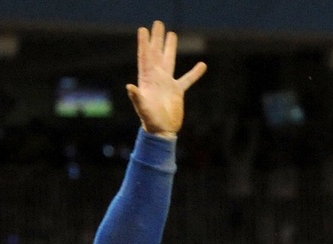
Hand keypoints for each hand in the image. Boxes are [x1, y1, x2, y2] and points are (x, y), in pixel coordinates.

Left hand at [126, 21, 206, 137]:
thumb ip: (137, 97)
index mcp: (147, 79)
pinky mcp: (177, 91)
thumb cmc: (150, 121)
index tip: (144, 29)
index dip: (144, 43)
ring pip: (169, 61)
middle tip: (158, 23)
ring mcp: (167, 83)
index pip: (145, 56)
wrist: (162, 131)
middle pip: (156, 53)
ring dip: (170, 47)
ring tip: (172, 34)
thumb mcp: (142, 108)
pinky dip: (195, 73)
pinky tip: (202, 65)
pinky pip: (187, 79)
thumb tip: (129, 86)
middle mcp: (156, 78)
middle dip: (157, 39)